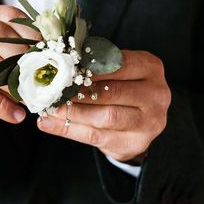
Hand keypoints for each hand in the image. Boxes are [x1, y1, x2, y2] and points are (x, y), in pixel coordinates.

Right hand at [0, 4, 40, 140]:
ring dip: (14, 83)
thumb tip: (51, 51)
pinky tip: (16, 116)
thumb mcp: (0, 56)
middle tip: (44, 75)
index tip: (50, 51)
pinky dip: (1, 106)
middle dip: (23, 56)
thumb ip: (18, 47)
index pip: (6, 16)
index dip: (32, 32)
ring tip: (33, 98)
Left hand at [37, 50, 169, 162]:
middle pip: (111, 92)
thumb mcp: (117, 69)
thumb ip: (94, 64)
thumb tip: (55, 60)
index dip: (88, 68)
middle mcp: (156, 95)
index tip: (63, 69)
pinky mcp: (134, 143)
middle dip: (77, 91)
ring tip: (48, 107)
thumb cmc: (122, 86)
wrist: (141, 120)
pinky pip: (95, 136)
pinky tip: (48, 123)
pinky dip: (68, 130)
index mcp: (150, 68)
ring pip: (104, 116)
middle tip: (51, 89)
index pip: (117, 65)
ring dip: (71, 112)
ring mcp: (149, 122)